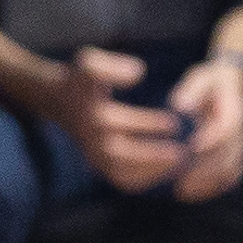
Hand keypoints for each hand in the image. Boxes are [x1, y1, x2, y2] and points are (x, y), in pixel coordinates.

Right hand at [52, 48, 188, 193]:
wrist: (58, 101)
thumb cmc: (82, 80)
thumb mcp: (89, 63)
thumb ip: (112, 67)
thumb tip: (137, 74)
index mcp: (90, 111)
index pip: (113, 116)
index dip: (145, 123)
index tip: (174, 121)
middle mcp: (90, 135)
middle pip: (120, 152)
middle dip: (152, 152)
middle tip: (184, 149)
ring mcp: (92, 152)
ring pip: (121, 170)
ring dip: (151, 169)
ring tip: (179, 163)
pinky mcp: (97, 164)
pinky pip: (121, 179)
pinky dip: (144, 178)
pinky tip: (166, 170)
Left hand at [170, 57, 242, 203]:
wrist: (236, 85)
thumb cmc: (213, 81)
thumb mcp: (203, 78)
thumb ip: (193, 91)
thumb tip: (182, 107)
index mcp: (236, 112)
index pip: (227, 130)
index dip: (209, 141)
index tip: (188, 150)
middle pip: (229, 157)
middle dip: (204, 171)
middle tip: (177, 180)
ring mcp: (241, 147)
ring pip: (231, 172)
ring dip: (207, 184)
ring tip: (180, 191)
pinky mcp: (235, 157)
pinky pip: (229, 178)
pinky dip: (212, 189)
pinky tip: (189, 195)